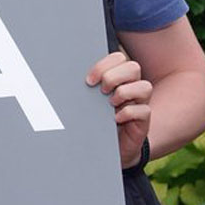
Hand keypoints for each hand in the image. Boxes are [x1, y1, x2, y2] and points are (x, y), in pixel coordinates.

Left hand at [87, 52, 151, 167]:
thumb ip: (83, 87)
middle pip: (133, 67)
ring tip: (109, 103)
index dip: (103, 65)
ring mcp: (139, 103)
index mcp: (118, 78)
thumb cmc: (94, 119)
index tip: (89, 80)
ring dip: (124, 92)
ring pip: (144, 86)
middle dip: (113, 76)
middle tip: (100, 90)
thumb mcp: (87, 100)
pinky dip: (128, 112)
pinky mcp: (143, 121)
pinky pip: (144, 110)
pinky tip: (115, 119)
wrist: (105, 147)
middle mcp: (131, 87)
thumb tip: (60, 75)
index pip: (118, 58)